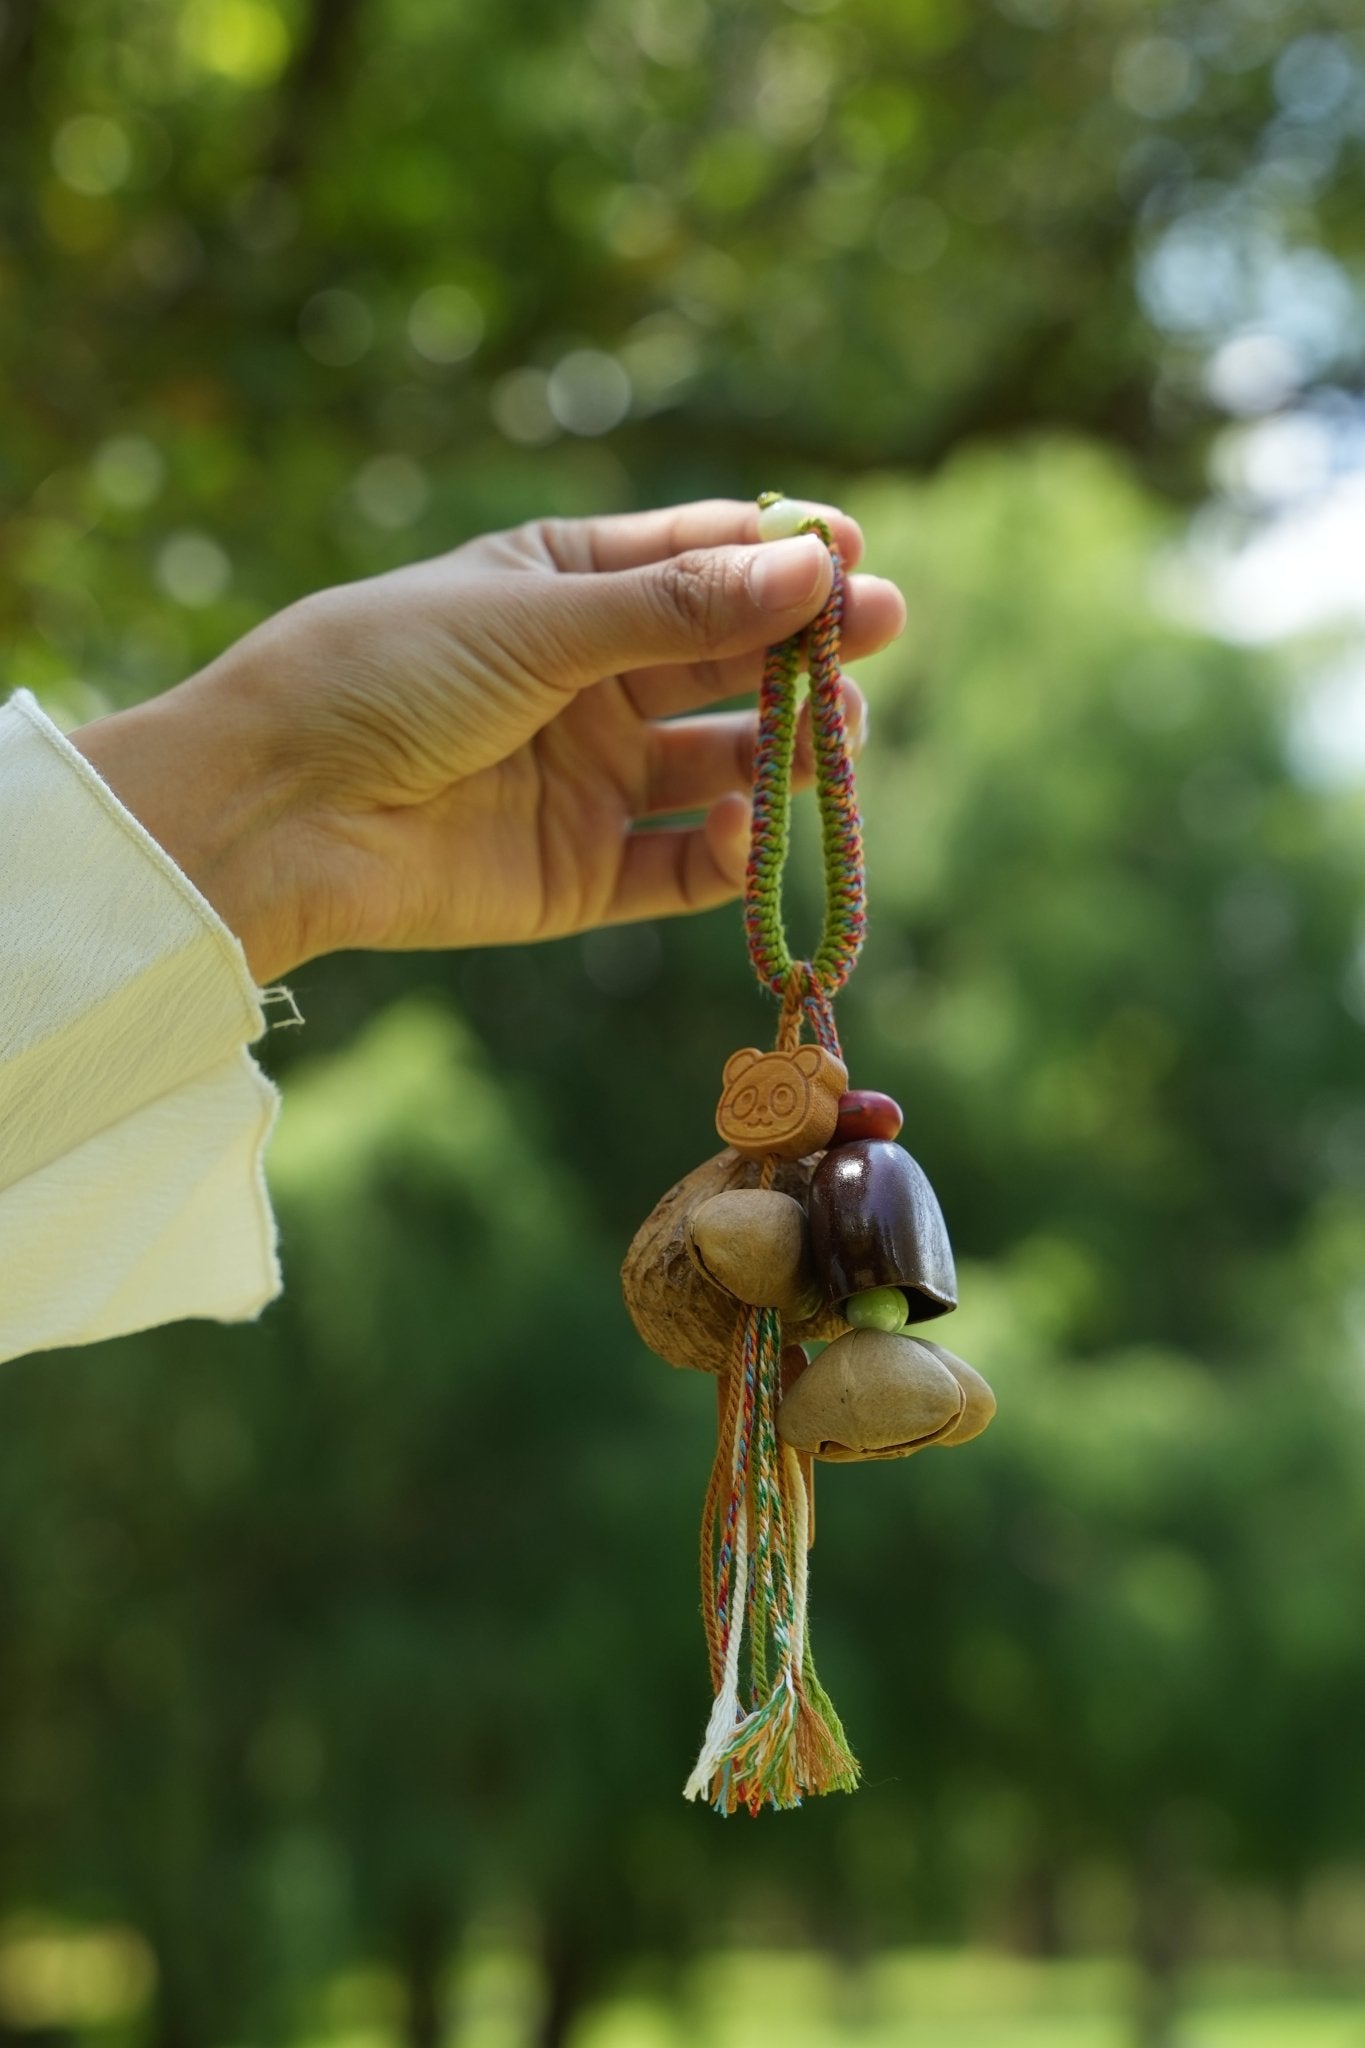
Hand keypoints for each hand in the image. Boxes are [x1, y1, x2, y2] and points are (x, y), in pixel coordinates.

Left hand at [73, 499, 904, 982]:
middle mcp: (592, 681)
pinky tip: (748, 821)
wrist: (282, 808)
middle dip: (807, 650)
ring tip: (835, 739)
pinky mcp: (585, 873)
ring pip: (727, 762)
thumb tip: (818, 562)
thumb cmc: (387, 674)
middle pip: (731, 661)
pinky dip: (731, 849)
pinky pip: (685, 863)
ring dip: (789, 750)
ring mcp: (593, 780)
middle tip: (876, 637)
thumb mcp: (538, 620)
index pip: (701, 559)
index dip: (783, 555)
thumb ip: (679, 607)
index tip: (856, 551)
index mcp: (568, 587)